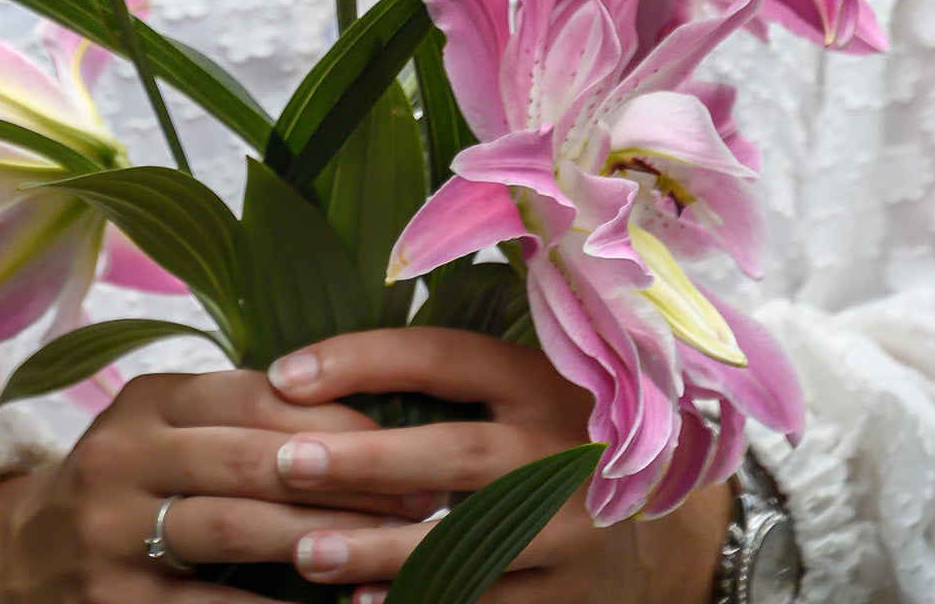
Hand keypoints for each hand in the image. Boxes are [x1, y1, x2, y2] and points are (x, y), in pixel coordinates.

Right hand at [0, 365, 433, 603]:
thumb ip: (240, 415)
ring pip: (234, 530)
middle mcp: (123, 456)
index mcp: (147, 400)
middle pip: (251, 460)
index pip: (254, 395)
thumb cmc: (128, 483)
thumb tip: (364, 409)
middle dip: (345, 478)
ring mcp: (111, 534)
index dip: (336, 415)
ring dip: (322, 540)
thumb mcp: (166, 430)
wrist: (21, 563)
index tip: (409, 434)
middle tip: (422, 495)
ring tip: (390, 549)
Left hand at [264, 328, 734, 603]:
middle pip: (455, 451)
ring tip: (307, 549)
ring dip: (379, 549)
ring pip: (467, 540)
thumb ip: (439, 376)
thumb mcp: (514, 380)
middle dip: (365, 460)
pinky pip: (488, 602)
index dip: (362, 359)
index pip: (443, 356)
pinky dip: (423, 602)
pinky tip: (362, 603)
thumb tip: (314, 374)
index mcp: (537, 377)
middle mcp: (560, 446)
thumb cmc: (546, 425)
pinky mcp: (568, 590)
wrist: (649, 502)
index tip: (285, 374)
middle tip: (285, 463)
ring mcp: (570, 524)